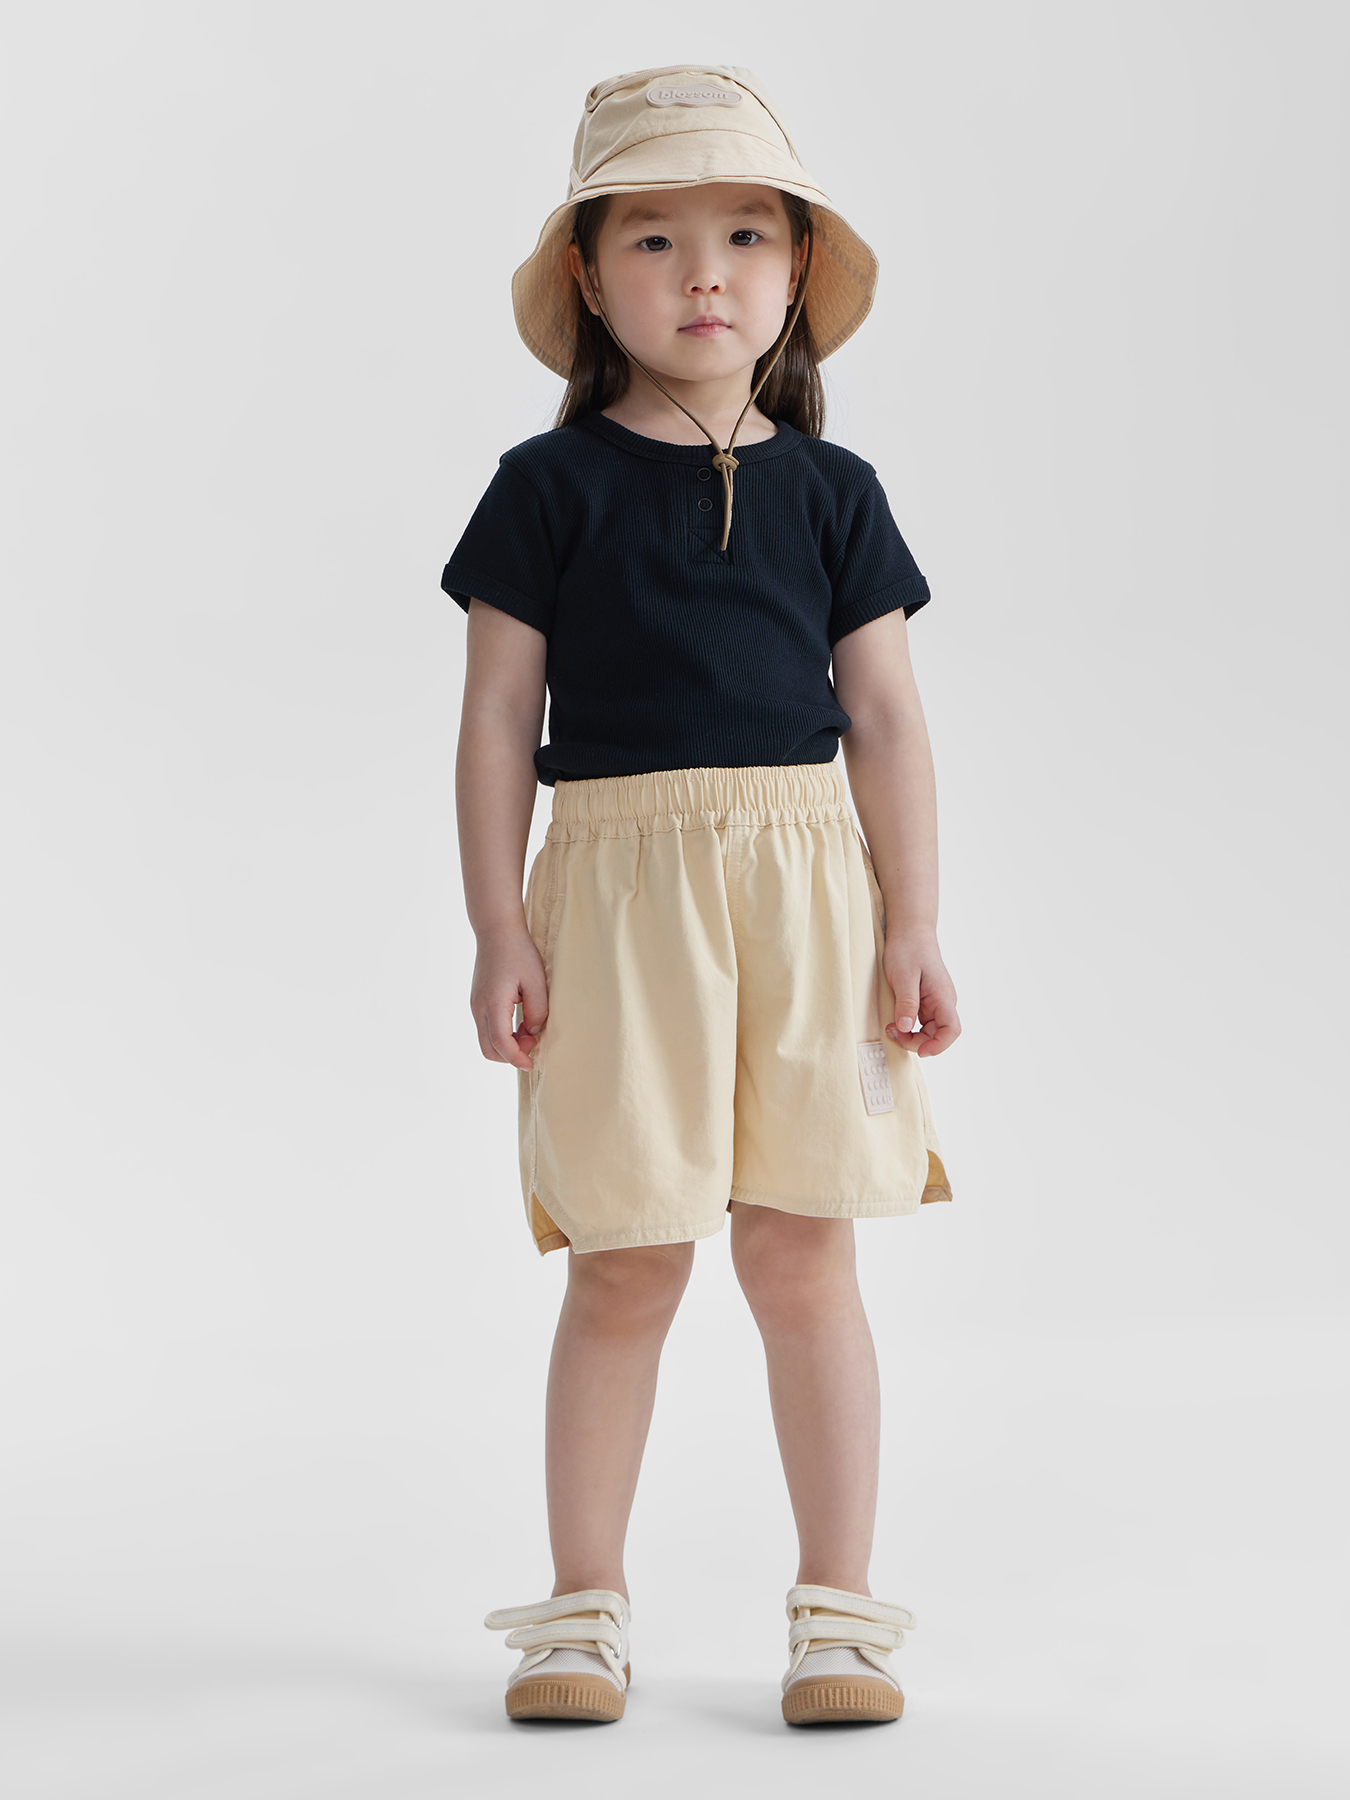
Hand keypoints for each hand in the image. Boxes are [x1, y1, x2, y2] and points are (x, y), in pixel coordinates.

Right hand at [469, 922, 548, 1070]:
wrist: (496, 931)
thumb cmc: (519, 952)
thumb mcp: (537, 982)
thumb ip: (537, 1012)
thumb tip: (533, 1032)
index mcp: (493, 1003)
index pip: (501, 1044)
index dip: (517, 1058)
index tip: (532, 1063)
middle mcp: (479, 1008)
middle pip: (489, 1050)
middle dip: (511, 1056)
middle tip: (533, 1042)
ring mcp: (475, 1006)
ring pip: (486, 1041)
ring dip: (507, 1045)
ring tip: (529, 1030)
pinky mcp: (477, 1002)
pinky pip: (486, 1029)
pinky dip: (502, 1035)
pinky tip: (520, 1023)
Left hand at [881, 930, 960, 1057]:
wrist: (910, 930)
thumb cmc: (908, 948)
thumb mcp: (903, 976)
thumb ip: (906, 1002)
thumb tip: (906, 1027)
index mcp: (942, 996)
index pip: (951, 1029)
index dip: (938, 1045)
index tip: (920, 1050)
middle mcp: (943, 1001)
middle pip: (938, 1034)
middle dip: (916, 1041)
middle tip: (893, 1033)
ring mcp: (935, 1001)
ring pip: (929, 1030)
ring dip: (912, 1035)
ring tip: (892, 1027)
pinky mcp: (926, 1000)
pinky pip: (922, 1021)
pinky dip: (909, 1026)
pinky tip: (896, 1021)